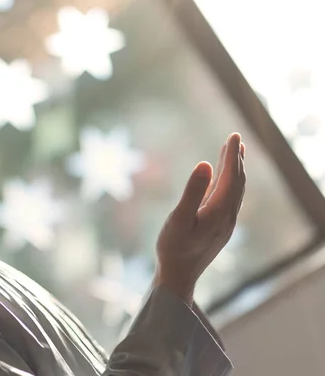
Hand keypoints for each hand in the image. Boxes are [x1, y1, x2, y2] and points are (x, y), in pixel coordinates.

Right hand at [153, 133, 245, 304]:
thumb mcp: (179, 218)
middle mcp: (227, 216)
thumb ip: (193, 191)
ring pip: (235, 191)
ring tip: (232, 154)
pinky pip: (228, 199)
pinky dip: (227, 184)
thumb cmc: (174, 247)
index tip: (233, 136)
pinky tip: (220, 180)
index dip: (232, 155)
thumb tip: (204, 164)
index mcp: (220, 211)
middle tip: (235, 138)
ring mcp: (224, 223)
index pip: (231, 177)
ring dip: (235, 171)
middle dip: (236, 159)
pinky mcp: (218, 228)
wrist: (178, 276)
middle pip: (237, 182)